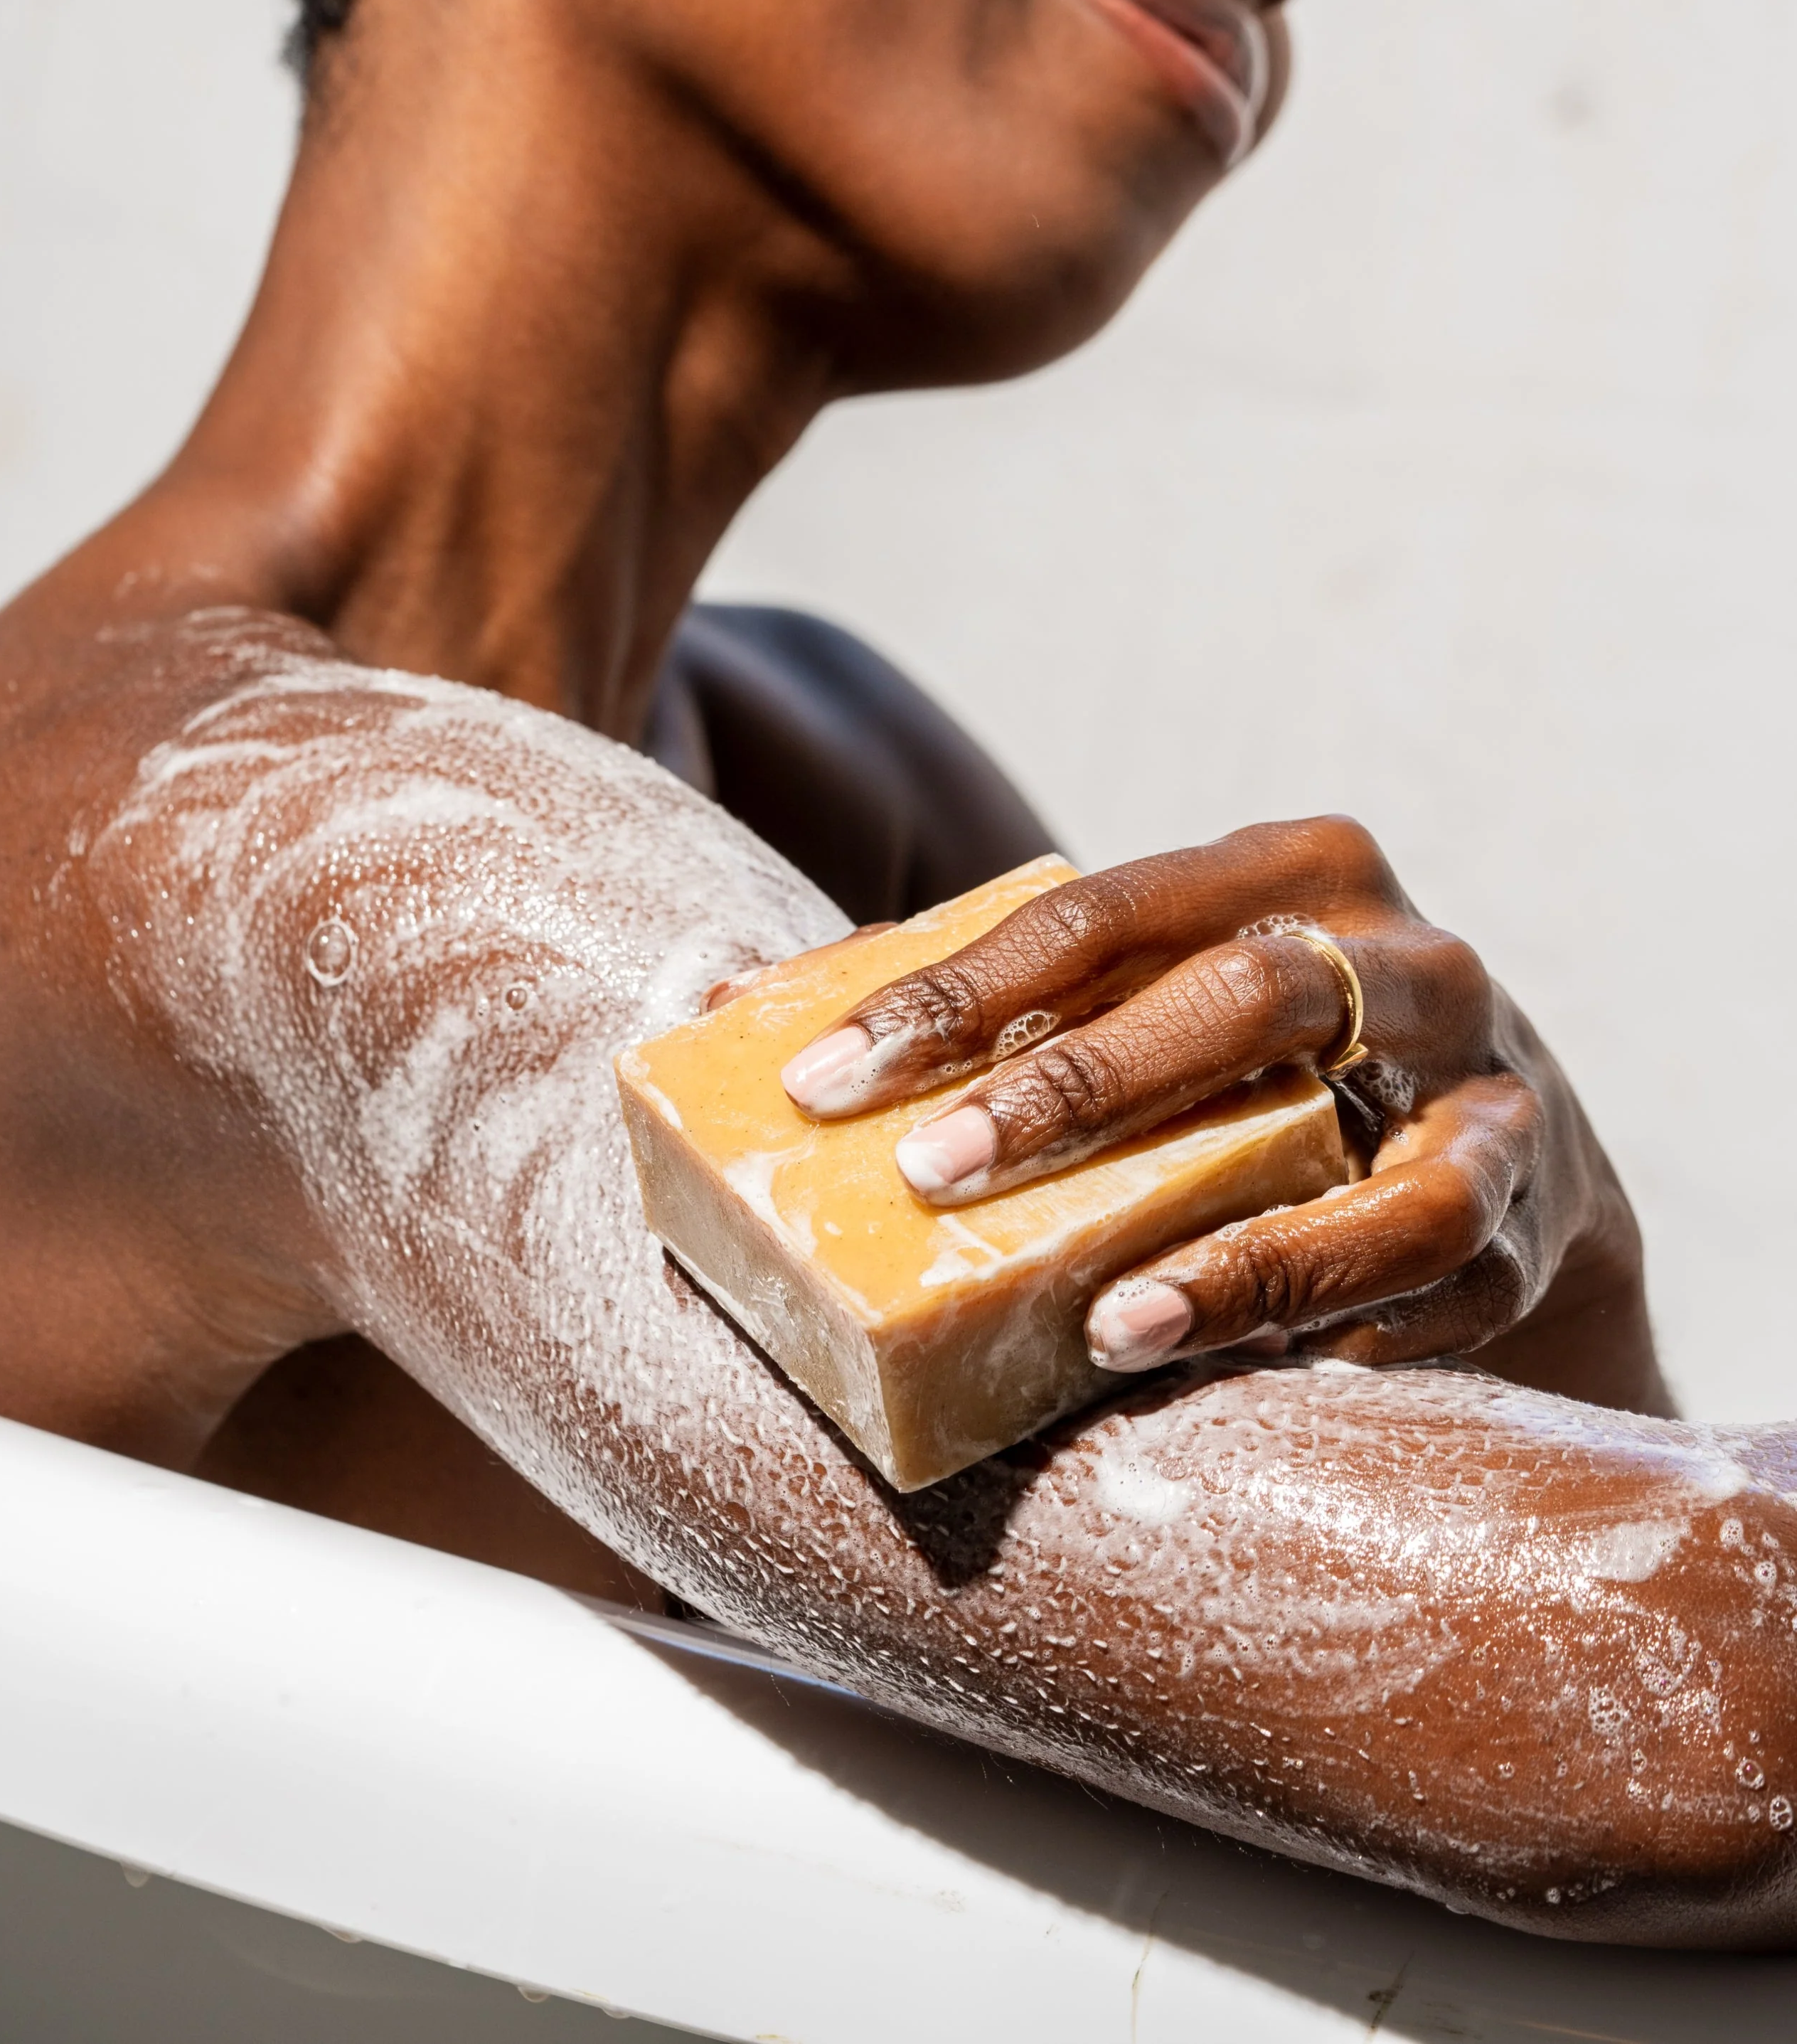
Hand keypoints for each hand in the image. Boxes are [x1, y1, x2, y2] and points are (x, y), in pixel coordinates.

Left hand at [779, 819, 1667, 1410]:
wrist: (1507, 1165)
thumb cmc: (1269, 1071)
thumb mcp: (1156, 1006)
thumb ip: (985, 1002)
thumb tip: (713, 999)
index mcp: (1286, 871)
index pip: (1101, 911)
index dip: (957, 987)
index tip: (821, 1077)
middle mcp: (1403, 955)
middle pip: (1239, 996)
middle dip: (1074, 1083)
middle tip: (928, 1170)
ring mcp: (1488, 1087)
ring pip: (1373, 1161)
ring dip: (1233, 1244)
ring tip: (1101, 1315)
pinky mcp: (1524, 1218)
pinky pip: (1433, 1277)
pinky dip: (1326, 1324)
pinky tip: (1222, 1366)